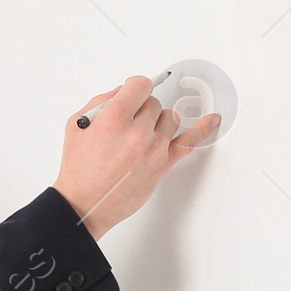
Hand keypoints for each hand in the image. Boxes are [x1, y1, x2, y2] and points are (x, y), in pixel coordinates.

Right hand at [51, 75, 218, 239]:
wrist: (86, 205)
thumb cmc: (80, 171)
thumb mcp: (77, 126)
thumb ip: (102, 102)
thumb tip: (123, 93)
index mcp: (114, 118)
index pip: (140, 85)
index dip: (134, 88)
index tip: (132, 94)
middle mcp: (137, 132)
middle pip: (154, 103)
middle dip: (140, 110)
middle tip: (127, 125)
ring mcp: (154, 148)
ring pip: (170, 118)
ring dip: (157, 122)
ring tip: (142, 135)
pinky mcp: (163, 164)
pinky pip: (190, 142)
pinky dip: (203, 129)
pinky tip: (212, 120)